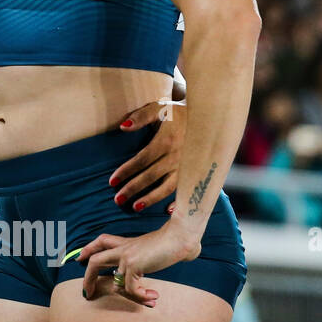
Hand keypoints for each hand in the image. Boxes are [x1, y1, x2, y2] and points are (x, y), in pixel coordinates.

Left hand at [78, 221, 199, 305]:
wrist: (181, 237)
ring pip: (115, 281)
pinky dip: (141, 295)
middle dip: (88, 277)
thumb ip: (150, 260)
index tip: (80, 257)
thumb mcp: (155, 251)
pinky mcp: (133, 264)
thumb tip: (154, 271)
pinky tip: (154, 296)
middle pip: (96, 260)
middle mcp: (123, 249)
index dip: (89, 249)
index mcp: (127, 243)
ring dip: (129, 296)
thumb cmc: (175, 243)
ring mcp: (126, 256)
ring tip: (148, 299)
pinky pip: (129, 288)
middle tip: (87, 292)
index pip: (102, 241)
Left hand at [108, 98, 185, 213]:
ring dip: (151, 198)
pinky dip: (179, 202)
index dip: (126, 171)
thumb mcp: (160, 108)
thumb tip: (122, 127)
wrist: (209, 116)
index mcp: (166, 141)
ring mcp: (188, 166)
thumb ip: (141, 117)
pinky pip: (186, 190)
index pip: (141, 160)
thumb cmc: (178, 112)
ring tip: (136, 207)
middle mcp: (177, 157)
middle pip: (151, 176)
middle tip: (118, 200)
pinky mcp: (196, 172)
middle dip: (133, 189)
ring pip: (168, 187)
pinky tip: (169, 212)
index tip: (111, 182)